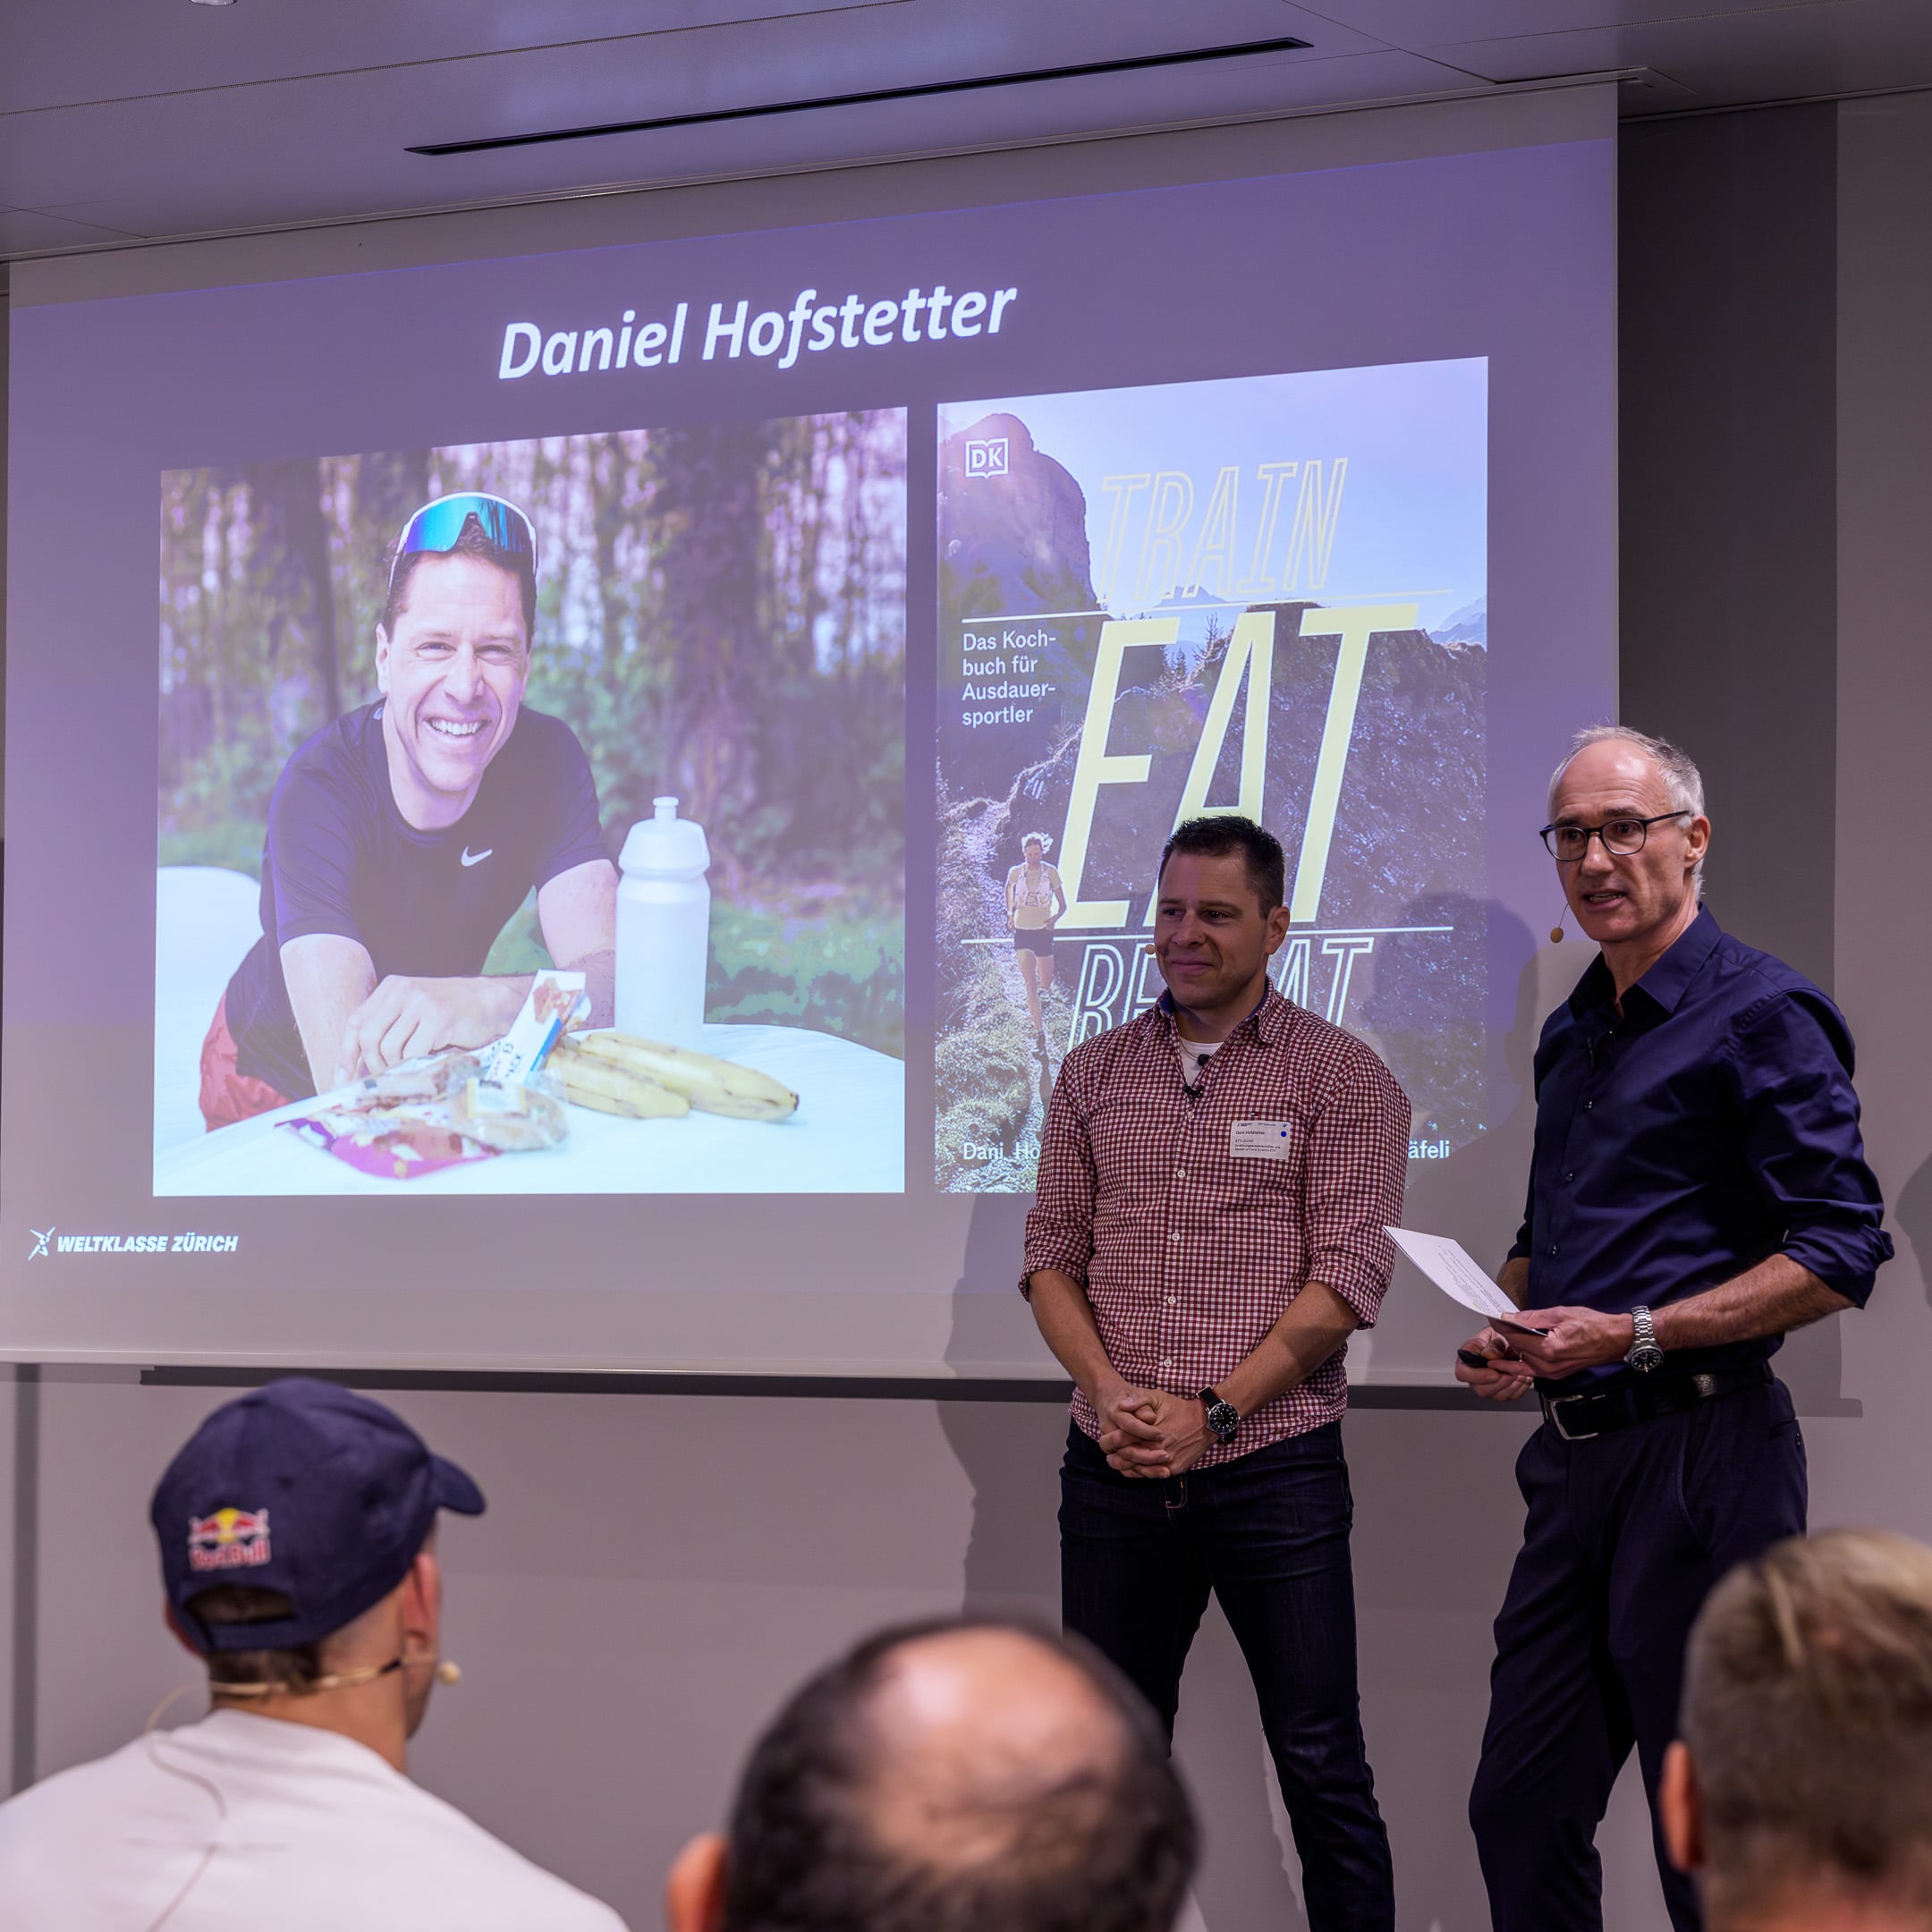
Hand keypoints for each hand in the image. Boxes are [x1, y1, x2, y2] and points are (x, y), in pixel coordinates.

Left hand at [335, 975, 521, 1082]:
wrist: (489, 1002)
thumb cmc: (450, 1012)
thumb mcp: (413, 1010)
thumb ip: (388, 1025)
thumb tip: (358, 1064)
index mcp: (391, 987)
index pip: (356, 1021)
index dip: (347, 1053)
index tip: (344, 1077)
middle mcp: (402, 991)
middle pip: (368, 1036)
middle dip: (372, 1063)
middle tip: (384, 1076)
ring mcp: (421, 1003)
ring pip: (389, 1047)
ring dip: (396, 1065)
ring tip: (410, 1066)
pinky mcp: (439, 1019)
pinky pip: (413, 1052)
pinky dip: (416, 1063)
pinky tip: (427, 1059)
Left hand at [1095, 1383, 1209, 1478]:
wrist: (1204, 1422)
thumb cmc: (1178, 1408)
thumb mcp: (1157, 1397)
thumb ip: (1137, 1400)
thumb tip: (1120, 1406)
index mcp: (1148, 1432)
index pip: (1121, 1441)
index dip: (1113, 1440)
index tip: (1111, 1436)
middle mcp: (1156, 1450)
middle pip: (1126, 1459)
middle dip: (1117, 1456)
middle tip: (1112, 1452)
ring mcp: (1165, 1462)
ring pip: (1138, 1471)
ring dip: (1128, 1466)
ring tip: (1123, 1458)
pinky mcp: (1174, 1469)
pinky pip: (1152, 1475)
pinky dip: (1143, 1471)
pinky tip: (1138, 1464)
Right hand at [1454, 1328, 1535, 1401]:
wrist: (1512, 1343)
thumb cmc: (1500, 1337)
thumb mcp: (1497, 1335)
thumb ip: (1494, 1345)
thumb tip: (1489, 1355)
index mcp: (1467, 1358)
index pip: (1462, 1374)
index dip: (1477, 1377)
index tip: (1494, 1373)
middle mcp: (1475, 1375)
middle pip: (1480, 1390)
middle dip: (1500, 1383)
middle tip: (1511, 1372)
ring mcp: (1488, 1385)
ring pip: (1497, 1395)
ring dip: (1512, 1384)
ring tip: (1519, 1370)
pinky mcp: (1502, 1391)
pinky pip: (1511, 1396)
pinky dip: (1521, 1386)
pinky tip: (1522, 1374)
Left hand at [1493, 1305, 1634, 1380]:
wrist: (1614, 1340)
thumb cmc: (1593, 1326)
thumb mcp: (1559, 1313)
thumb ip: (1531, 1317)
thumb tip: (1511, 1317)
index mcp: (1549, 1349)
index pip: (1515, 1337)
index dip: (1501, 1326)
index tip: (1492, 1318)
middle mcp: (1549, 1365)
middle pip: (1517, 1350)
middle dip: (1504, 1337)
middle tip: (1495, 1325)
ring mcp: (1553, 1373)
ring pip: (1523, 1361)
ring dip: (1512, 1351)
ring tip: (1501, 1339)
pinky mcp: (1556, 1374)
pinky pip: (1533, 1368)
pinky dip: (1522, 1360)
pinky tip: (1515, 1353)